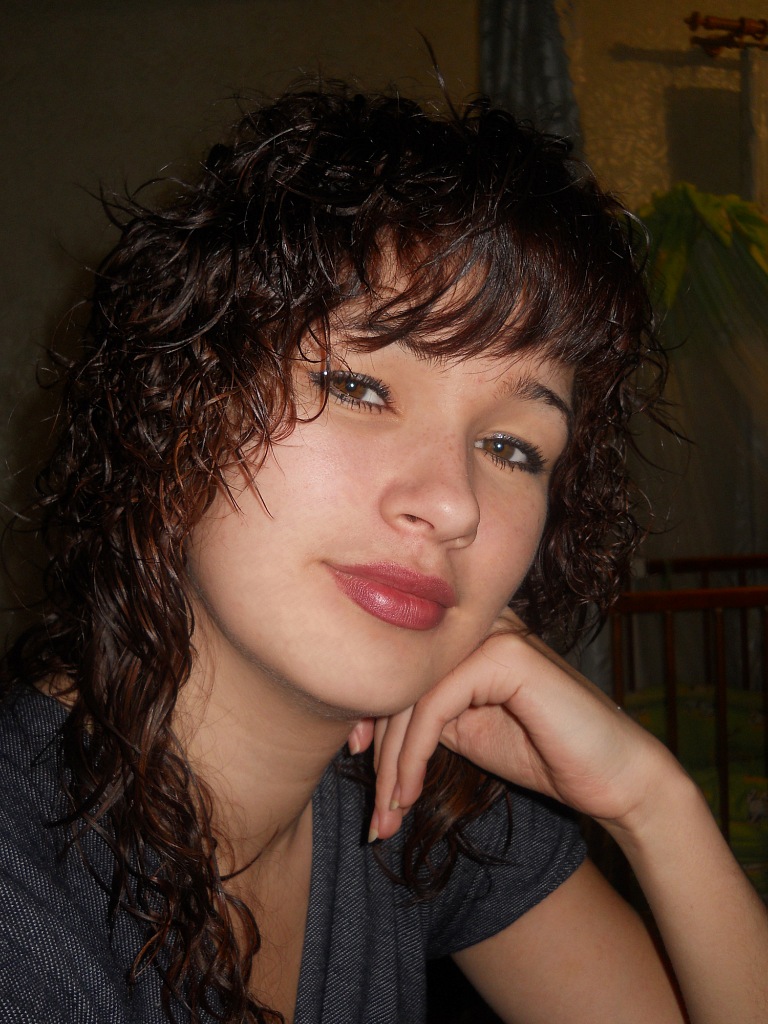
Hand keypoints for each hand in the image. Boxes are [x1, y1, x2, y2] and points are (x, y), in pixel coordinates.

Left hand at [365, 609, 680, 840]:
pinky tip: (410, 793)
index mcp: (474, 633)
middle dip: (379, 753)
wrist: (618, 778)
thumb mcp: (469, 731)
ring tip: (387, 816)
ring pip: (412, 695)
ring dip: (392, 765)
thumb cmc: (548, 755)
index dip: (372, 719)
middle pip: (402, 681)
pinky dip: (414, 756)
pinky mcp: (506, 655)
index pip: (405, 671)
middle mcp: (482, 622)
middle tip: (374, 814)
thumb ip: (428, 715)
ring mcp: (496, 632)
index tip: (358, 768)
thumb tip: (363, 726)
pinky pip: (435, 705)